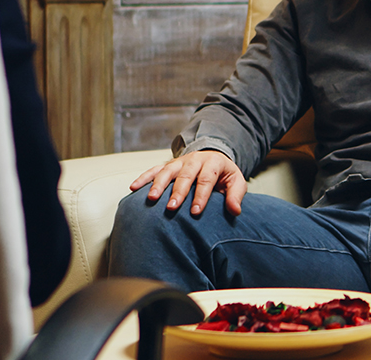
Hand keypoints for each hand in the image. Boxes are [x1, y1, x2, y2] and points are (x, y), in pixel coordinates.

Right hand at [129, 149, 246, 215]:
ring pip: (168, 171)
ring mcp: (180, 161)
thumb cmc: (224, 175)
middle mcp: (195, 160)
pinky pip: (154, 170)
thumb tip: (235, 211)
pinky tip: (133, 187)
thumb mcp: (236, 182)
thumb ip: (236, 195)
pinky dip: (144, 178)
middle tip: (172, 207)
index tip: (195, 212)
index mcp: (213, 162)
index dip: (201, 196)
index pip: (206, 179)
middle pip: (185, 175)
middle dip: (178, 192)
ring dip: (159, 185)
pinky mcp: (168, 165)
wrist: (213, 158)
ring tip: (151, 199)